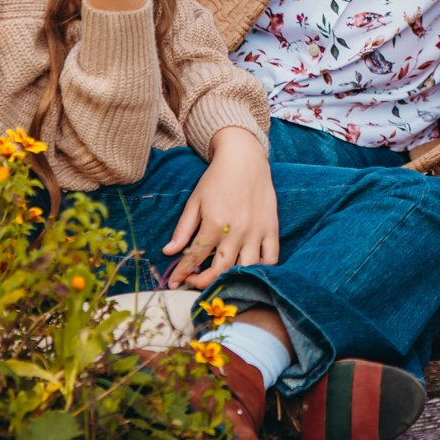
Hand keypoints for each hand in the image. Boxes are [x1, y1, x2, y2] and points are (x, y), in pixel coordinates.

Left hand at [164, 126, 279, 287]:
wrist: (244, 158)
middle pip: (221, 269)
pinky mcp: (271, 227)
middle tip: (194, 282)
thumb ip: (183, 229)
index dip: (182, 273)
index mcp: (215, 222)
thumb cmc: (217, 178)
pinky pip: (271, 257)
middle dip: (204, 281)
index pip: (195, 257)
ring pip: (246, 267)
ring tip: (220, 278)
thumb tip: (168, 252)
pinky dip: (261, 268)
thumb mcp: (195, 201)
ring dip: (231, 278)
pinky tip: (248, 268)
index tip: (175, 282)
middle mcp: (237, 229)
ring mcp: (256, 230)